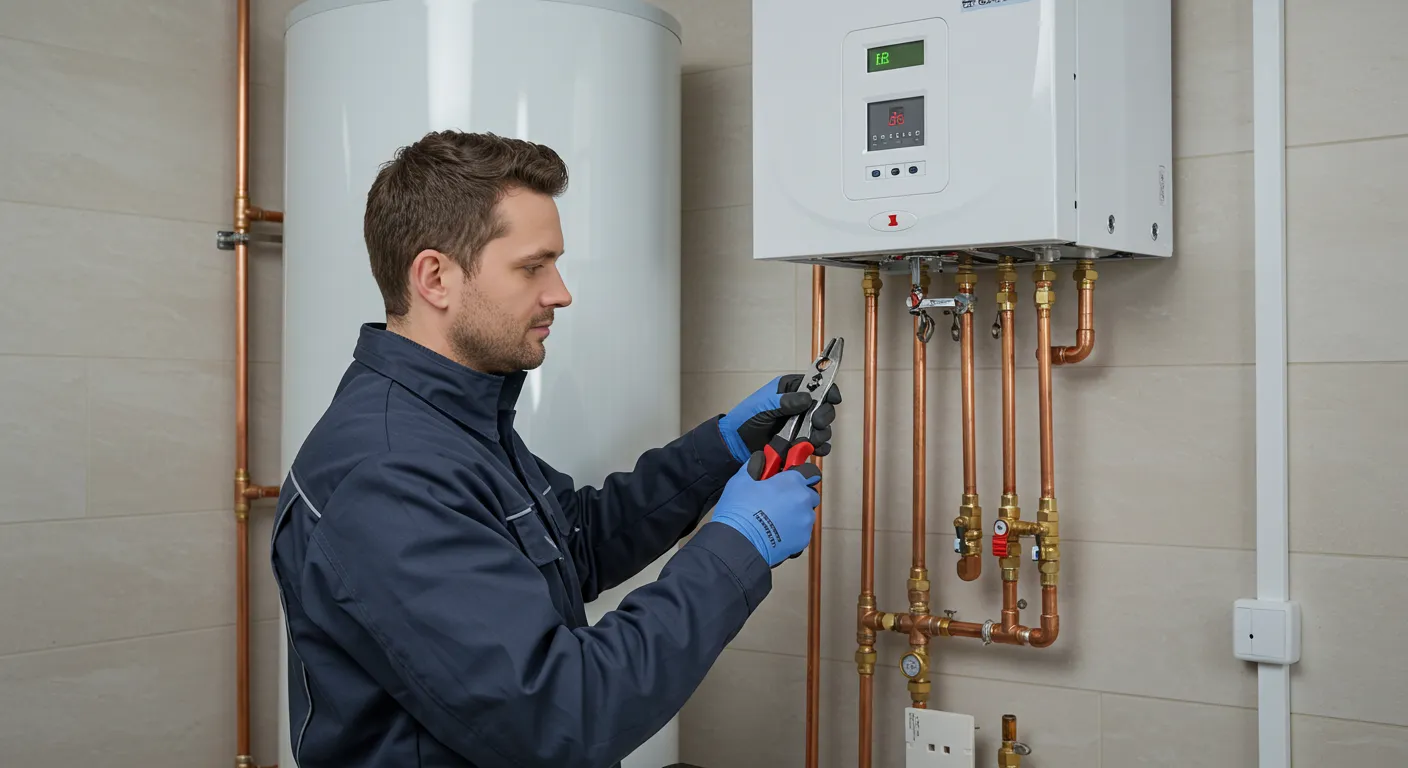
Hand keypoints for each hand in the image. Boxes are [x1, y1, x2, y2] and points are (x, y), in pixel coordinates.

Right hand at [709, 453, 822, 567]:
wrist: (739, 543)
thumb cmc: (740, 510)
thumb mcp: (741, 480)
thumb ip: (755, 465)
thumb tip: (762, 459)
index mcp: (792, 482)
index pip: (808, 472)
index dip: (797, 476)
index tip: (788, 479)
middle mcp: (803, 500)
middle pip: (809, 495)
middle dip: (797, 496)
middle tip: (778, 501)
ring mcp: (805, 521)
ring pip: (805, 514)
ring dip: (795, 514)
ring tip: (774, 520)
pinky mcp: (803, 540)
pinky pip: (802, 531)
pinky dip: (792, 531)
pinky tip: (775, 533)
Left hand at [717, 374, 842, 463]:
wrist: (737, 445)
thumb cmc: (746, 419)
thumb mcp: (762, 405)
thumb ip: (784, 401)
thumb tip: (807, 399)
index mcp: (791, 390)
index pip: (817, 385)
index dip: (828, 390)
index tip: (833, 399)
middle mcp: (800, 406)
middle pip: (825, 407)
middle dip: (824, 416)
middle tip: (815, 423)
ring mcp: (802, 425)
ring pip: (824, 427)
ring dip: (820, 434)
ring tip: (807, 440)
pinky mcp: (801, 443)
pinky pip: (819, 444)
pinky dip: (820, 447)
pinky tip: (813, 449)